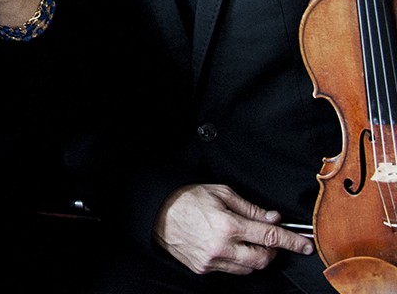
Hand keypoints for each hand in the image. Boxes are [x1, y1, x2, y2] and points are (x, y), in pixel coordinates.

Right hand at [155, 183, 312, 274]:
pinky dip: (238, 261)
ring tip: (245, 240)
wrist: (157, 213)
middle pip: (264, 259)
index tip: (305, 245)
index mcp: (228, 225)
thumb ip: (250, 208)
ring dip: (255, 256)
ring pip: (250, 268)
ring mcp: (213, 261)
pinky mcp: (204, 268)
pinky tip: (229, 247)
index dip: (292, 241)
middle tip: (268, 238)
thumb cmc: (187, 199)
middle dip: (272, 250)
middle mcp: (222, 247)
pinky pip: (232, 270)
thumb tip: (273, 218)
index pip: (270, 236)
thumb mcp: (221, 193)